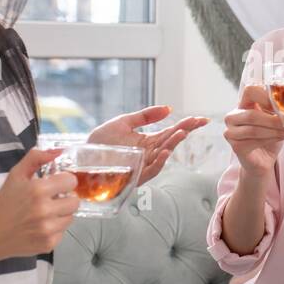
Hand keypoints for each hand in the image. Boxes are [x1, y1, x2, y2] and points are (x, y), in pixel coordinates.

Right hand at [0, 148, 80, 260]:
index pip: (71, 182)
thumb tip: (58, 151)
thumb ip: (36, 158)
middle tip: (52, 200)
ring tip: (45, 214)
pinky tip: (40, 226)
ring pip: (71, 217)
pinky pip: (63, 232)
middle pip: (75, 202)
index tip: (56, 185)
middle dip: (65, 199)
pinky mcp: (49, 244)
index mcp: (38, 190)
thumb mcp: (16, 175)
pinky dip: (55, 229)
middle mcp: (45, 210)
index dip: (64, 182)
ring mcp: (48, 229)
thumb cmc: (4, 202)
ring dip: (61, 214)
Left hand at [87, 105, 209, 184]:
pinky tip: (165, 151)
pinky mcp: (135, 175)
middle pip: (171, 141)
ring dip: (173, 144)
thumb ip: (146, 116)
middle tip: (195, 122)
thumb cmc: (101, 142)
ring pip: (163, 155)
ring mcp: (143, 165)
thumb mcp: (124, 122)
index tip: (200, 119)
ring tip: (182, 132)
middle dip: (184, 131)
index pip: (171, 132)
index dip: (186, 125)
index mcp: (148, 141)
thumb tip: (168, 108)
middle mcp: (149, 154)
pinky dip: (159, 161)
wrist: (82, 158)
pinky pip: (151, 170)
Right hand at [223, 84, 283, 178]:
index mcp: (242, 104)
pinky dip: (273, 139)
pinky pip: (255, 142)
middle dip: (275, 119)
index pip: (250, 91)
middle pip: (252, 114)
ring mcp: (231, 133)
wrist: (263, 159)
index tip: (283, 105)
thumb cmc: (269, 136)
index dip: (266, 97)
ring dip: (277, 131)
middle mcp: (232, 117)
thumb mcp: (274, 119)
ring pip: (255, 130)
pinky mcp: (235, 147)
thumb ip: (279, 111)